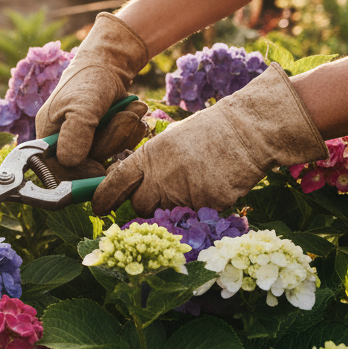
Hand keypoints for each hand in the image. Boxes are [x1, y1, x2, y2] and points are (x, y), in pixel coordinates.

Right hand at [36, 13, 149, 166]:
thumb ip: (75, 133)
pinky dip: (130, 131)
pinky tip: (132, 112)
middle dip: (111, 140)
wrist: (109, 65)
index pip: (57, 170)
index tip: (100, 166)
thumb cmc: (89, 80)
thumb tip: (69, 163)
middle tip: (127, 116)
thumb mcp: (82, 105)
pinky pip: (118, 149)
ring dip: (124, 131)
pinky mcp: (101, 141)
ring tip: (132, 108)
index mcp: (47, 138)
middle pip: (87, 165)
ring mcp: (83, 143)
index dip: (78, 173)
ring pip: (106, 156)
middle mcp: (62, 145)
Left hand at [92, 64, 327, 214]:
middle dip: (145, 204)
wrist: (248, 131)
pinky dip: (199, 209)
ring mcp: (186, 194)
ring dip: (172, 208)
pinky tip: (210, 188)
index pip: (116, 182)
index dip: (104, 197)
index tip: (99, 207)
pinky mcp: (208, 206)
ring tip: (191, 185)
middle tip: (162, 192)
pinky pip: (194, 217)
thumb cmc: (205, 133)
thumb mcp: (167, 141)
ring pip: (166, 215)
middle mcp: (163, 177)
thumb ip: (146, 164)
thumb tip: (124, 185)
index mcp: (149, 157)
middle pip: (139, 206)